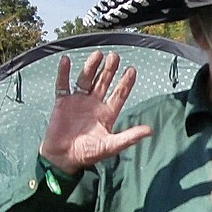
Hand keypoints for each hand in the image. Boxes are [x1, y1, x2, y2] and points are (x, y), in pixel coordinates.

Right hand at [39, 51, 152, 173]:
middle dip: (110, 70)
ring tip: (98, 54)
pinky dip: (64, 73)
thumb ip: (129, 137)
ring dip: (91, 67)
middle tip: (115, 56)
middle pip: (104, 83)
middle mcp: (94, 104)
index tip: (132, 70)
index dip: (125, 82)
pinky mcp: (62, 103)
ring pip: (86, 80)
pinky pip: (63, 84)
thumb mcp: (111, 146)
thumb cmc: (87, 154)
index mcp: (107, 113)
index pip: (119, 94)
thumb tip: (150, 131)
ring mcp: (78, 102)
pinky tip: (66, 61)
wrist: (63, 158)